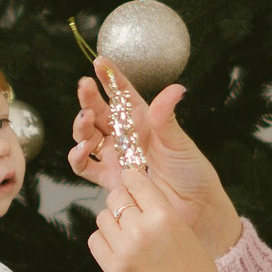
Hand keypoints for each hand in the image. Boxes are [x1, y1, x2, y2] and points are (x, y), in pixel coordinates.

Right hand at [68, 58, 242, 256]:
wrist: (194, 209)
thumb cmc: (192, 173)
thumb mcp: (179, 142)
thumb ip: (167, 117)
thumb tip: (174, 88)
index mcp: (145, 121)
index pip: (123, 95)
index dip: (110, 78)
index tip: (99, 62)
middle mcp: (127, 137)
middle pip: (100, 112)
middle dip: (89, 98)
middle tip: (84, 86)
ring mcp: (116, 157)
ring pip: (87, 136)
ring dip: (81, 127)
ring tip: (86, 121)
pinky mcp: (109, 180)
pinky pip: (84, 166)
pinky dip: (77, 157)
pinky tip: (82, 150)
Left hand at [90, 166, 236, 271]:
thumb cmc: (195, 269)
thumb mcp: (183, 228)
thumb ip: (158, 209)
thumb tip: (133, 189)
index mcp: (164, 215)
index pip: (135, 180)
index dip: (133, 181)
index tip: (134, 186)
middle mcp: (141, 230)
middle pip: (115, 197)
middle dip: (122, 201)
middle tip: (131, 212)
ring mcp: (124, 250)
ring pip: (102, 217)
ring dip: (112, 221)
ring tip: (127, 232)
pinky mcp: (114, 269)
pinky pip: (96, 240)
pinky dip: (104, 240)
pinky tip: (119, 246)